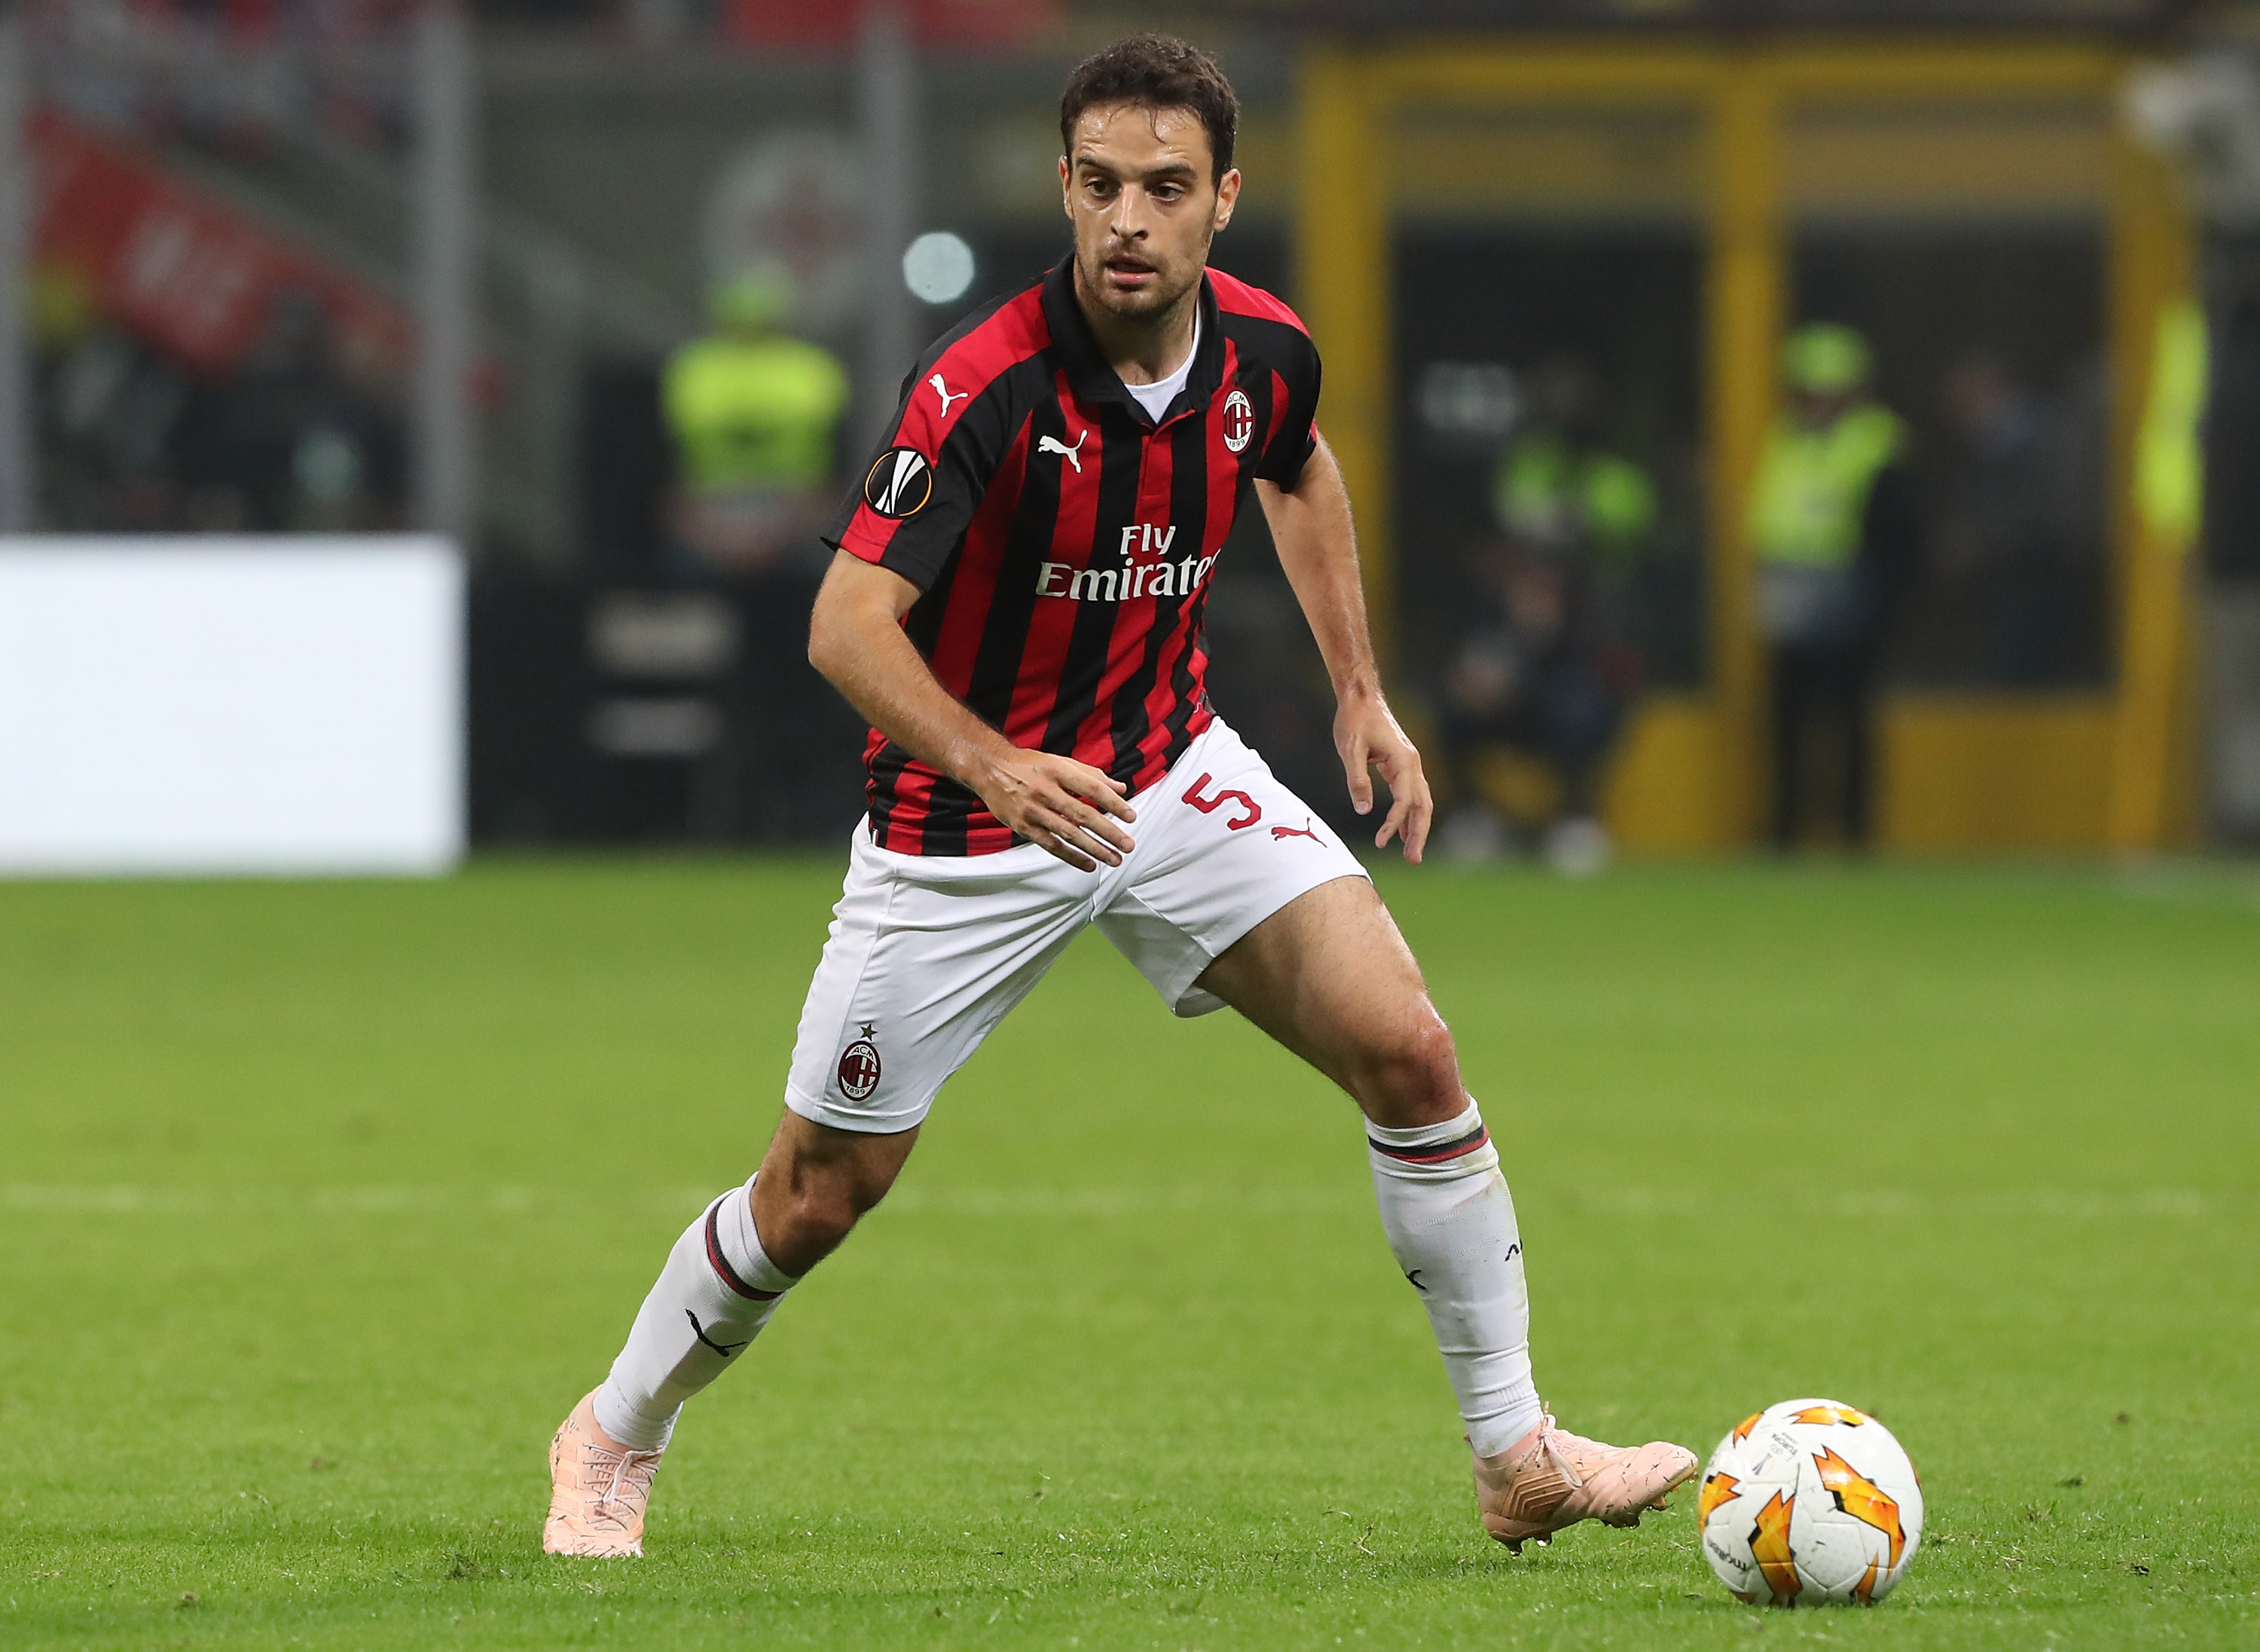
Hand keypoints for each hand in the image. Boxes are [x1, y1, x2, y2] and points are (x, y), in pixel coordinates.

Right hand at [974, 749, 1136, 871]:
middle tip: (1127, 845)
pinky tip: (1088, 864)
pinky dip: (1071, 857)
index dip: (1113, 803)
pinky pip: (1051, 845)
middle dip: (1108, 832)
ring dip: (1094, 849)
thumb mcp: (1060, 761)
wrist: (990, 768)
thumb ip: (1091, 775)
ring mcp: (1033, 811)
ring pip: (1068, 833)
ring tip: (1114, 859)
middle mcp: (1045, 790)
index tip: (1131, 816)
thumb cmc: (1029, 764)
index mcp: (1058, 770)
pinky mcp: (1023, 826)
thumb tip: (1120, 787)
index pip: (1092, 788)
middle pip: (1082, 815)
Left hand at [1335, 691, 1431, 862]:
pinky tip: (1401, 833)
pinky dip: (1409, 815)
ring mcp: (1409, 765)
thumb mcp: (1350, 749)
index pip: (1405, 799)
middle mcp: (1412, 763)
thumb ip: (1357, 780)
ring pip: (1421, 802)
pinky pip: (1411, 795)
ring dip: (1417, 828)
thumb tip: (1364, 811)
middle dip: (1419, 834)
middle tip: (1414, 860)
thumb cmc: (1353, 721)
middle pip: (1423, 805)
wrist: (1360, 698)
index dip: (1394, 823)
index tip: (1379, 842)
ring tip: (1412, 854)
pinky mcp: (1401, 766)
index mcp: (1403, 760)